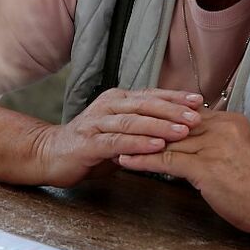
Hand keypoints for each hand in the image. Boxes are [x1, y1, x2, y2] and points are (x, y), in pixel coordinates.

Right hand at [33, 88, 203, 186]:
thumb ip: (143, 130)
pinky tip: (156, 146)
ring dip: (160, 126)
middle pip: (146, 104)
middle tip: (198, 116)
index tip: (200, 101)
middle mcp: (108, 106)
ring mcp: (97, 123)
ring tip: (183, 131)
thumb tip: (178, 130)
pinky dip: (139, 143)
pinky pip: (117, 141)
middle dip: (174, 110)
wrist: (48, 154)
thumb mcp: (120, 134)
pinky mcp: (88, 143)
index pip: (151, 95)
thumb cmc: (89, 146)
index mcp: (118, 101)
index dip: (176, 97)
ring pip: (134, 121)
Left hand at [115, 109, 249, 240]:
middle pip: (173, 123)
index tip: (137, 119)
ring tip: (114, 144)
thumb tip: (187, 140)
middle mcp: (221, 127)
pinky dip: (143, 160)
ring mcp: (214, 146)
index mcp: (230, 120)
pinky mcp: (205, 167)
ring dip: (137, 143)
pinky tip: (125, 161)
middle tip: (118, 129)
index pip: (186, 113)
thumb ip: (215, 141)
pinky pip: (167, 160)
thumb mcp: (237, 152)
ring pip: (167, 140)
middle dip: (144, 127)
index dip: (160, 118)